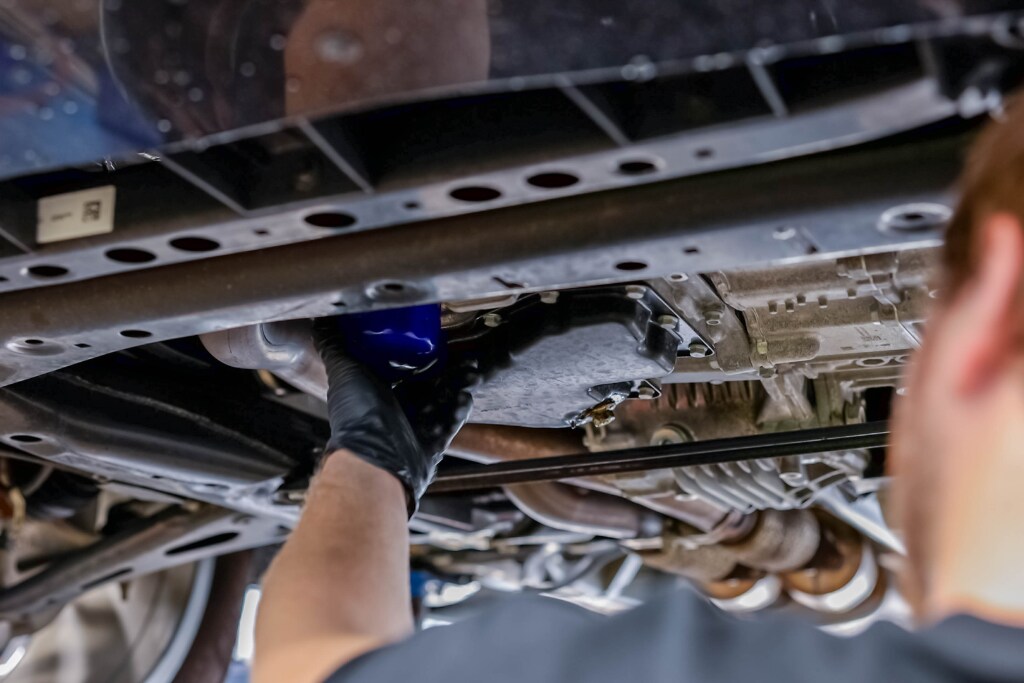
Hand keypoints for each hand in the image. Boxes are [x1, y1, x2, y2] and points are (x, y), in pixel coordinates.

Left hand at [313, 321, 474, 513]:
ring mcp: (416, 427)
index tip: (437, 340)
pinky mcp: (432, 444)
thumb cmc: (357, 417)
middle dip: (448, 370)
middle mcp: (397, 409)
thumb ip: (333, 345)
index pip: (405, 368)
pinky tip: (465, 397)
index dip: (422, 355)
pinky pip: (451, 423)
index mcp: (379, 391)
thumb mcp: (343, 370)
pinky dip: (459, 411)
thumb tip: (322, 321)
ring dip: (458, 387)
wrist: (375, 459)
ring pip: (444, 401)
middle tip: (463, 357)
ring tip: (471, 375)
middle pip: (429, 384)